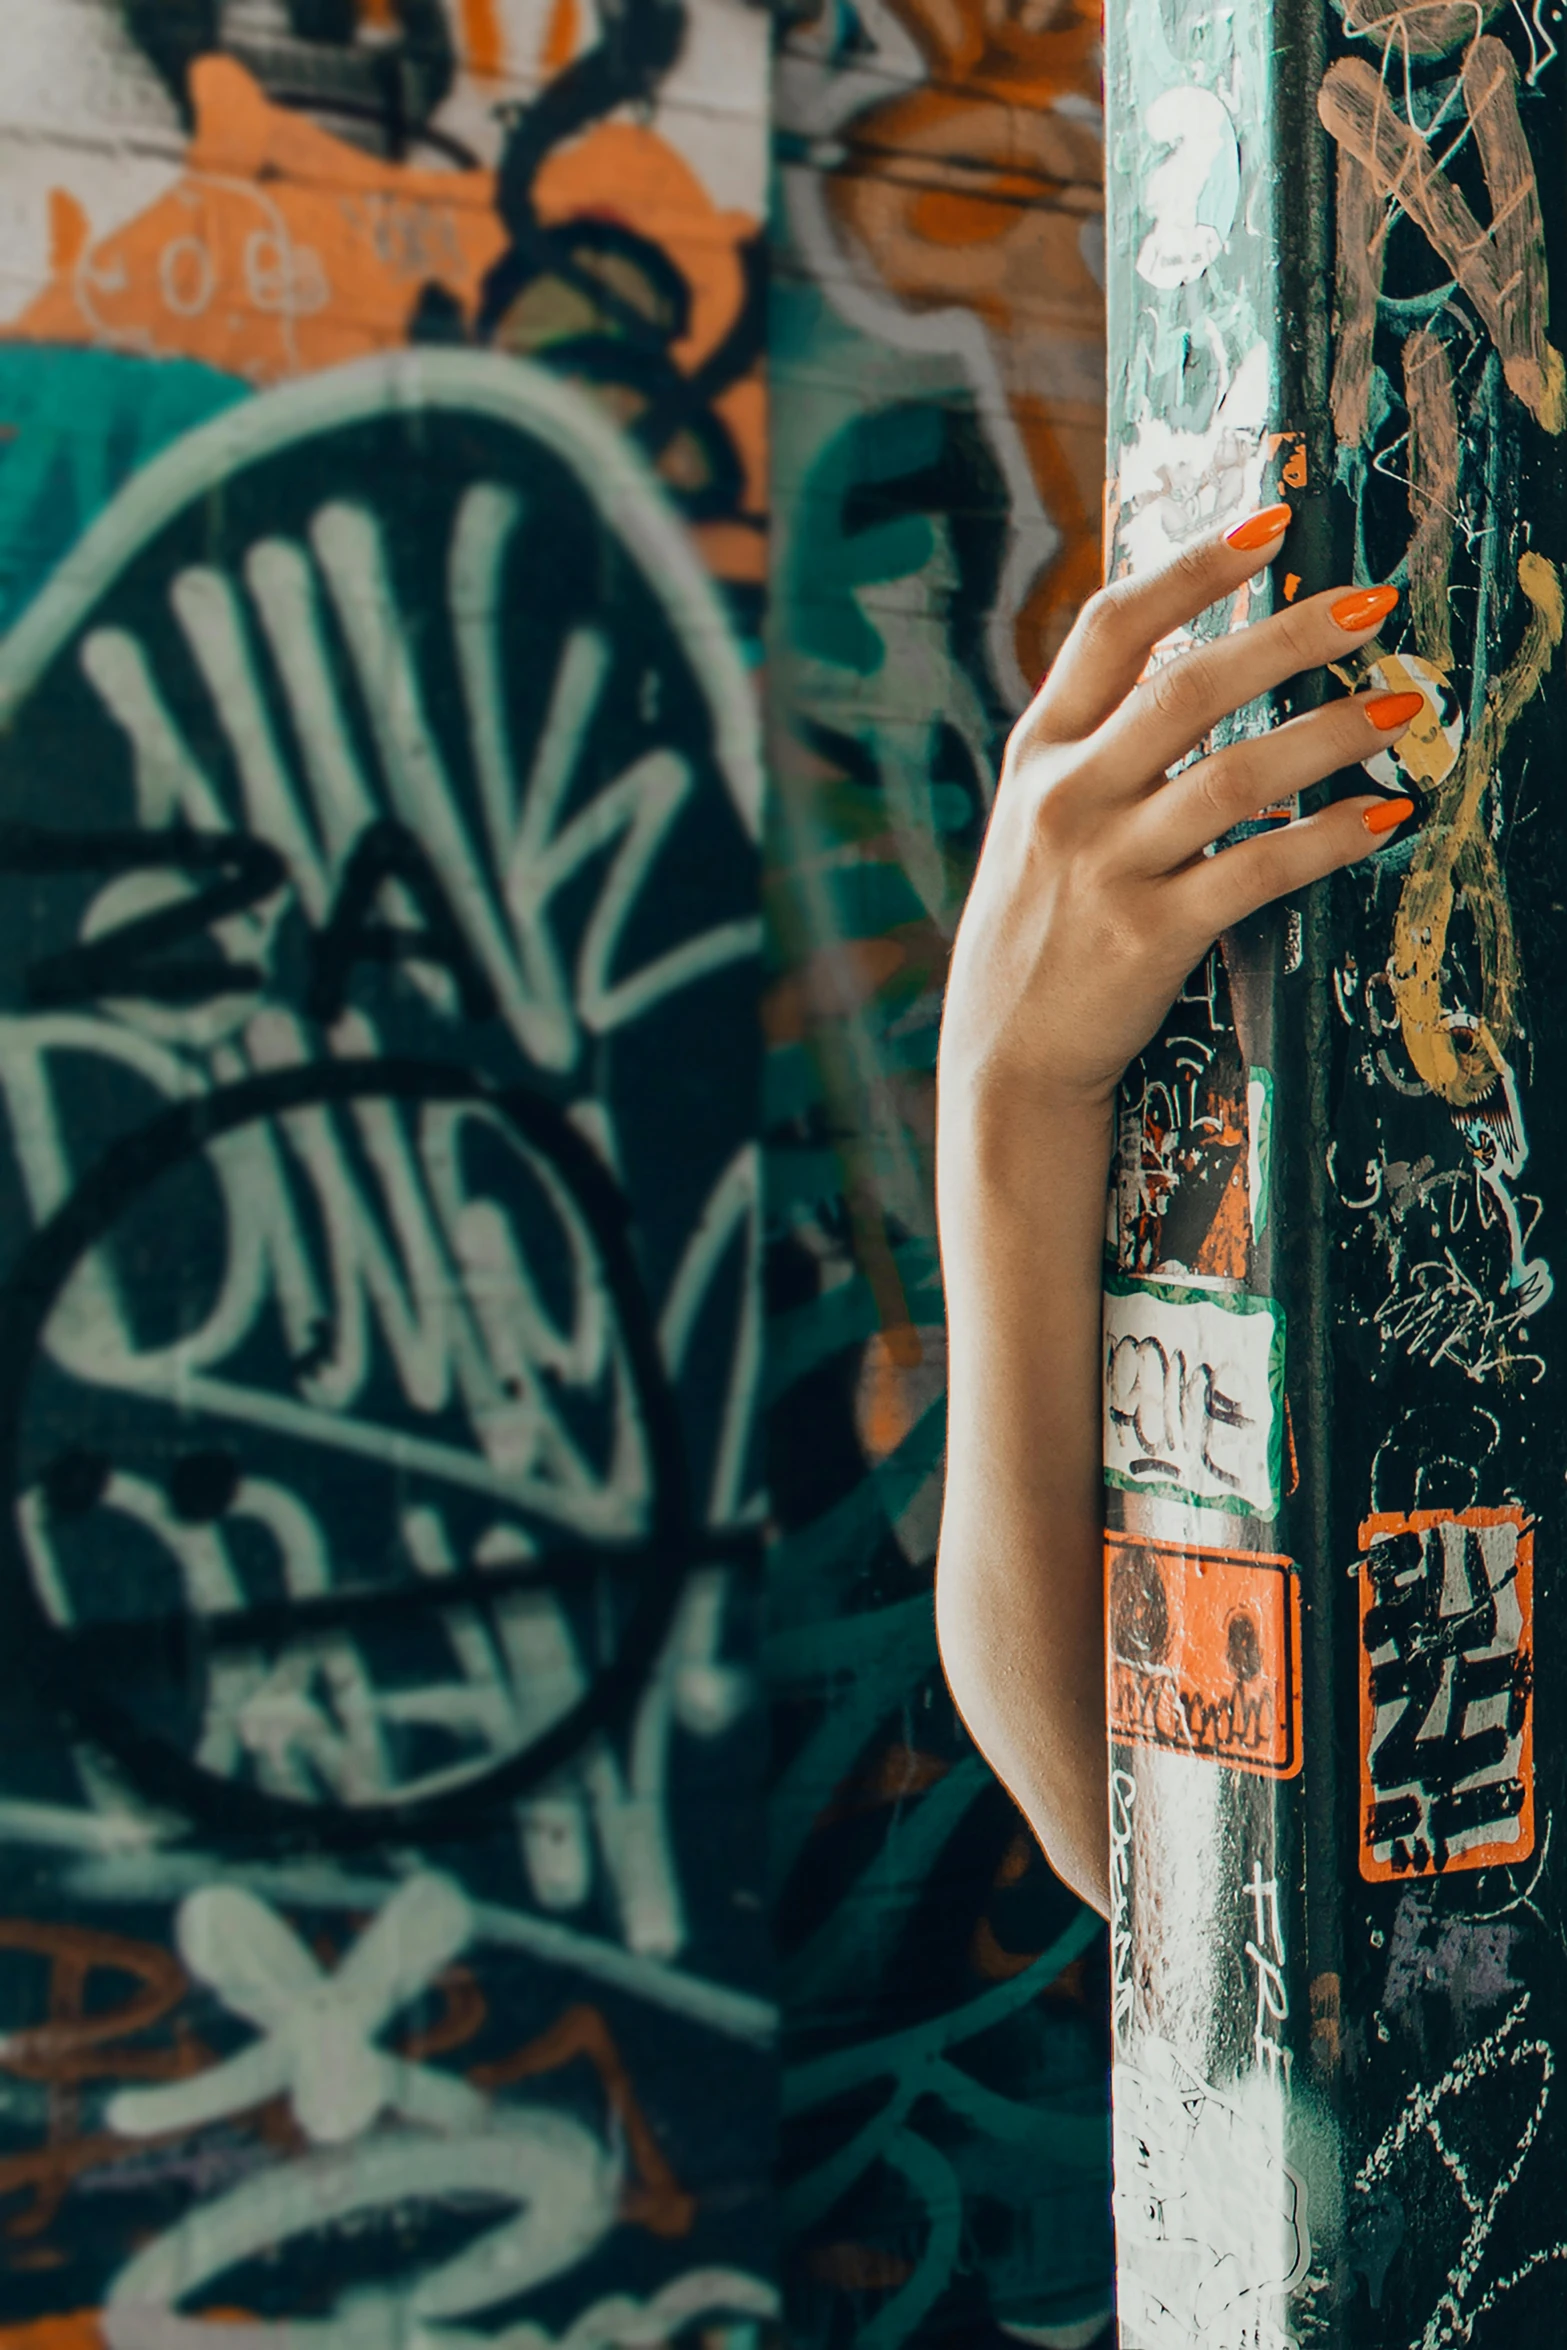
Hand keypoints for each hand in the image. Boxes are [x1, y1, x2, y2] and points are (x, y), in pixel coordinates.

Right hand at [939, 504, 1422, 1124]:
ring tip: (1400, 710)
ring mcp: (1104, 867)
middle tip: (1373, 604)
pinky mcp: (1147, 936)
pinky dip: (1323, 841)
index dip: (1194, 567)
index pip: (1112, 627)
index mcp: (1038, 752)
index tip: (1271, 523)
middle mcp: (1065, 798)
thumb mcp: (1038, 819)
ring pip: (1232, 776)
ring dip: (1328, 735)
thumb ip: (1098, 745)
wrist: (1004, 1058)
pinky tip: (1375, 819)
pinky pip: (1254, 872)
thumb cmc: (1038, 929)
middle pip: (1188, 687)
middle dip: (1290, 635)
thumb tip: (1193, 667)